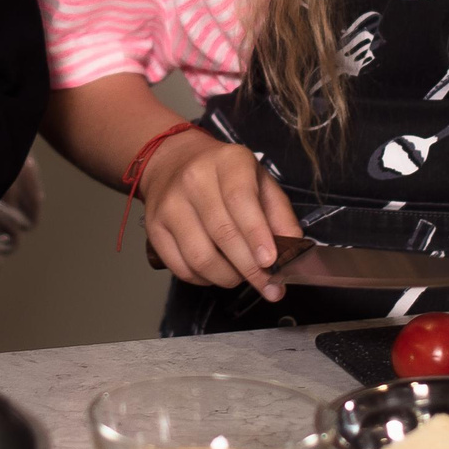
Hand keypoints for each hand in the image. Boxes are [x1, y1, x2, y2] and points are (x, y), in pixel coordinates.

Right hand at [140, 132, 303, 300]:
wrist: (174, 161)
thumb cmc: (226, 176)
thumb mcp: (261, 182)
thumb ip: (280, 215)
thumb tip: (294, 250)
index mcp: (228, 162)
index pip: (241, 200)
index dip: (257, 235)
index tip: (271, 262)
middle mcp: (194, 180)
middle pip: (222, 233)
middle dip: (250, 268)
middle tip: (270, 287)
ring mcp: (170, 205)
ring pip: (200, 257)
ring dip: (228, 278)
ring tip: (242, 276)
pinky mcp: (154, 229)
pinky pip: (182, 268)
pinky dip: (205, 280)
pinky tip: (218, 272)